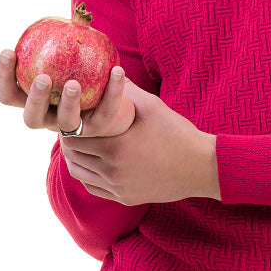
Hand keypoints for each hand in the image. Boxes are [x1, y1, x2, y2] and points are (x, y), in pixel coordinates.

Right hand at [0, 50, 134, 137]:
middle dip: (35, 98)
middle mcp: (48, 119)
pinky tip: (117, 69)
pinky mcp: (99, 127)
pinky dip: (113, 90)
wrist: (108, 100)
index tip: (8, 51)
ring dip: (69, 103)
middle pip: (32, 117)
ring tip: (74, 83)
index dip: (3, 76)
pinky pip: (106, 110)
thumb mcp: (66, 56)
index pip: (8, 95)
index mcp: (33, 102)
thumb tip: (74, 11)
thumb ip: (62, 39)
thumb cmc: (79, 70)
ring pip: (66, 122)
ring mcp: (73, 127)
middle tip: (43, 78)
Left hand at [57, 78, 220, 205]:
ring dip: (75, 157)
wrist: (201, 167)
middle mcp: (112, 171)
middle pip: (73, 155)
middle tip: (71, 126)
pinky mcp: (124, 198)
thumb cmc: (178, 133)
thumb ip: (125, 91)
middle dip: (69, 140)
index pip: (74, 135)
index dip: (69, 123)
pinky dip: (87, 174)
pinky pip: (93, 187)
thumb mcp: (153, 106)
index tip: (72, 113)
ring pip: (79, 173)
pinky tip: (93, 161)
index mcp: (116, 147)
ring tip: (79, 143)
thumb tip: (106, 72)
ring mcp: (117, 188)